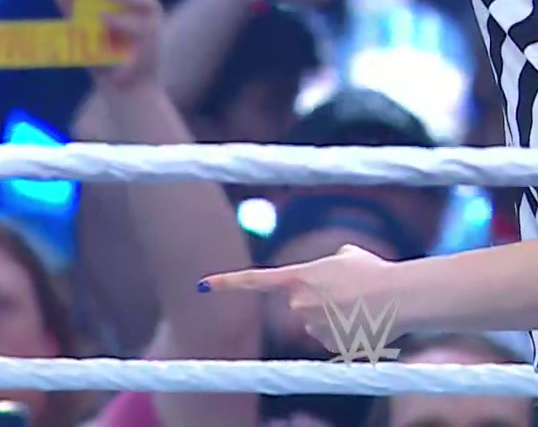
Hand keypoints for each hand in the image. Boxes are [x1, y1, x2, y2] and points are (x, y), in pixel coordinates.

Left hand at [58, 0, 160, 89]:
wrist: (122, 92)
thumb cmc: (102, 57)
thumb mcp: (80, 27)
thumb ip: (71, 4)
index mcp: (131, 1)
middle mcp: (145, 9)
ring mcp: (152, 26)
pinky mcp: (152, 44)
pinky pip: (140, 27)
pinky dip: (121, 20)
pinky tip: (105, 18)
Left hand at [201, 244, 397, 352]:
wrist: (399, 296)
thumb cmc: (375, 272)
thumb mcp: (347, 256)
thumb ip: (329, 262)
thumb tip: (333, 266)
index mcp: (297, 278)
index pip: (253, 280)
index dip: (226, 283)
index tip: (202, 285)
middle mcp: (297, 304)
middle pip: (299, 308)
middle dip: (319, 305)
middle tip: (348, 297)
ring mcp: (312, 326)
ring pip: (317, 326)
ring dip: (335, 320)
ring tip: (361, 308)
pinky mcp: (329, 346)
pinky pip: (333, 342)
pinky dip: (346, 336)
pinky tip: (364, 325)